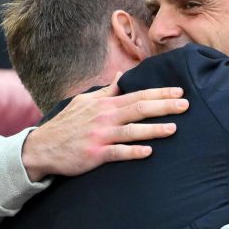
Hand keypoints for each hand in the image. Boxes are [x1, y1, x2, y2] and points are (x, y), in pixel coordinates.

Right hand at [22, 73, 188, 180]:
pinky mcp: (95, 154)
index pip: (137, 94)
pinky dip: (132, 151)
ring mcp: (100, 135)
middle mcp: (104, 117)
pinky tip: (148, 151)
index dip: (159, 93)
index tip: (180, 92)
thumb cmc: (67, 124)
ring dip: (153, 129)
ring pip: (131, 130)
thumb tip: (122, 75)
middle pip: (139, 108)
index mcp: (105, 104)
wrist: (43, 148)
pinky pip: (117, 152)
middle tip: (186, 105)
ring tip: (174, 129)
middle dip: (164, 106)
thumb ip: (106, 91)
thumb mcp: (84, 101)